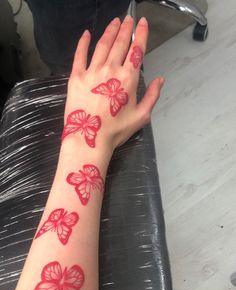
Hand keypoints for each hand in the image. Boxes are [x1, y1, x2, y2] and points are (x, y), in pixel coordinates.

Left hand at [63, 15, 163, 150]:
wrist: (89, 138)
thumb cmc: (116, 130)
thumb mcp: (141, 116)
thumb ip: (153, 95)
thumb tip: (161, 79)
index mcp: (128, 78)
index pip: (137, 50)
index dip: (141, 34)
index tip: (142, 23)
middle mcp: (111, 69)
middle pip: (120, 43)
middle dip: (125, 29)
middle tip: (128, 18)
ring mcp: (92, 71)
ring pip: (102, 45)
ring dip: (109, 31)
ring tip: (114, 22)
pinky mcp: (76, 77)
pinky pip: (79, 55)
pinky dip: (83, 43)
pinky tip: (87, 33)